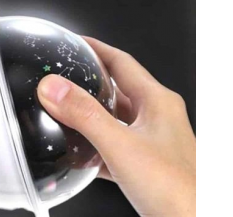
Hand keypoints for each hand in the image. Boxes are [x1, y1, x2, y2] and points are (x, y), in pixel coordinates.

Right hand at [37, 38, 194, 216]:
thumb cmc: (178, 191)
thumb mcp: (121, 146)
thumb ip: (85, 115)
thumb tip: (54, 87)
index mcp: (158, 102)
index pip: (122, 61)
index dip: (96, 49)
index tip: (74, 41)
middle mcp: (158, 118)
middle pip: (117, 89)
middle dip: (89, 82)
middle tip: (62, 77)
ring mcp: (154, 142)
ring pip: (116, 120)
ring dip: (91, 116)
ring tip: (64, 113)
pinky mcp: (148, 166)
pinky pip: (116, 147)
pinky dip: (96, 147)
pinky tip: (79, 155)